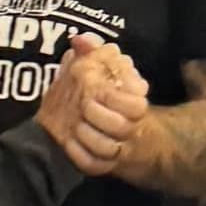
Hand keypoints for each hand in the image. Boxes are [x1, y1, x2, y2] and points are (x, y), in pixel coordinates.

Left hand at [35, 37, 148, 175]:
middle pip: (122, 127)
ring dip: (89, 137)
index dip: (115, 98)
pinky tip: (69, 142)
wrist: (104, 123)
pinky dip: (80, 156)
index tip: (95, 90)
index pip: (136, 106)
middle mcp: (131, 128)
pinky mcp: (104, 165)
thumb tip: (80, 40)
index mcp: (135, 104)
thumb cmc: (103, 90)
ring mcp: (118, 149)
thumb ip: (92, 50)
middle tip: (82, 107)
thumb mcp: (100, 67)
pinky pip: (94, 166)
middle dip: (99, 115)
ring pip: (109, 150)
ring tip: (76, 125)